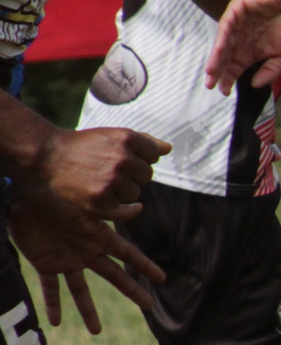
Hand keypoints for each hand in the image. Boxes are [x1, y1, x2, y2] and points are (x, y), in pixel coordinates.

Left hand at [8, 187, 162, 331]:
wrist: (24, 195)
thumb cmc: (56, 196)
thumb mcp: (86, 205)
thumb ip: (112, 211)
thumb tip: (141, 207)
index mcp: (100, 237)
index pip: (128, 255)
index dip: (145, 267)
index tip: (162, 279)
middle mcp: (87, 252)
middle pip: (114, 275)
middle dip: (132, 290)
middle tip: (149, 305)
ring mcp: (67, 260)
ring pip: (81, 290)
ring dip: (88, 310)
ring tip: (96, 331)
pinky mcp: (45, 264)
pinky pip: (50, 288)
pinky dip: (53, 304)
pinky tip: (56, 321)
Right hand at [28, 124, 165, 219]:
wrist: (49, 154)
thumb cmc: (84, 145)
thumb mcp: (113, 135)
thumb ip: (143, 141)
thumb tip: (168, 149)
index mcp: (127, 139)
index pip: (154, 154)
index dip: (140, 157)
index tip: (122, 156)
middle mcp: (122, 159)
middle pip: (146, 175)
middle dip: (132, 174)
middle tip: (108, 169)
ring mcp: (112, 180)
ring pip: (134, 192)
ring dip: (122, 190)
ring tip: (100, 180)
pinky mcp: (101, 199)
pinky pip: (123, 209)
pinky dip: (117, 206)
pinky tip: (105, 197)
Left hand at [208, 0, 280, 95]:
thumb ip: (270, 71)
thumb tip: (254, 85)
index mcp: (249, 51)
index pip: (234, 68)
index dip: (228, 79)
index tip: (224, 92)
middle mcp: (239, 40)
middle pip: (224, 58)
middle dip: (217, 71)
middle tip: (210, 84)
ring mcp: (235, 25)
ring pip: (222, 44)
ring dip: (216, 58)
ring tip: (212, 71)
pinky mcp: (235, 11)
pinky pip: (226, 26)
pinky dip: (223, 38)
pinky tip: (220, 50)